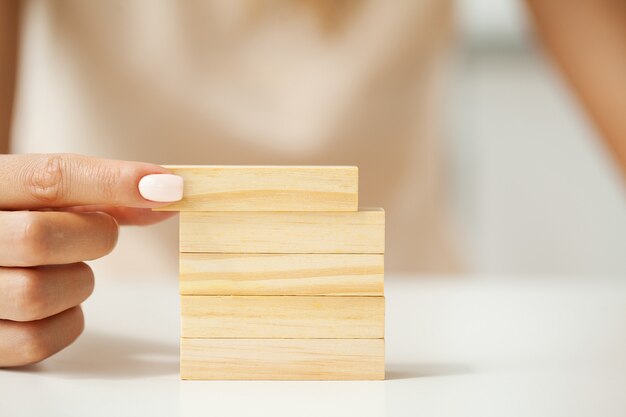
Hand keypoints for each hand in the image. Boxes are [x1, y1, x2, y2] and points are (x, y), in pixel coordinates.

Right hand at [0, 153, 182, 366]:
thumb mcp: (44, 196)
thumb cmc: (15, 221)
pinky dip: (64, 323)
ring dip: (76, 283)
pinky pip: (35, 341)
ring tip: (66, 268)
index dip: (115, 182)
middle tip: (99, 233)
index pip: (46, 178)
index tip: (169, 187)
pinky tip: (57, 304)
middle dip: (93, 237)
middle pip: (39, 238)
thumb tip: (168, 193)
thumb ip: (101, 194)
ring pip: (36, 294)